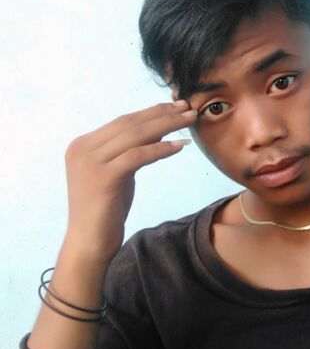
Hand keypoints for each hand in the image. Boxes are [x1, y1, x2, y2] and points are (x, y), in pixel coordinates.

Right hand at [62, 100, 196, 264]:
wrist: (89, 243)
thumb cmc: (106, 209)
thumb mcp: (118, 172)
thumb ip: (130, 150)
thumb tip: (160, 127)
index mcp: (82, 144)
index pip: (122, 121)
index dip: (151, 111)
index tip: (175, 106)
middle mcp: (82, 149)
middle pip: (130, 124)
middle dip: (162, 114)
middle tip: (188, 108)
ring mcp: (89, 162)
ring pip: (135, 135)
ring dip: (166, 125)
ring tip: (189, 120)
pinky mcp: (102, 178)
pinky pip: (137, 156)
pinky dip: (160, 149)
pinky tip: (180, 145)